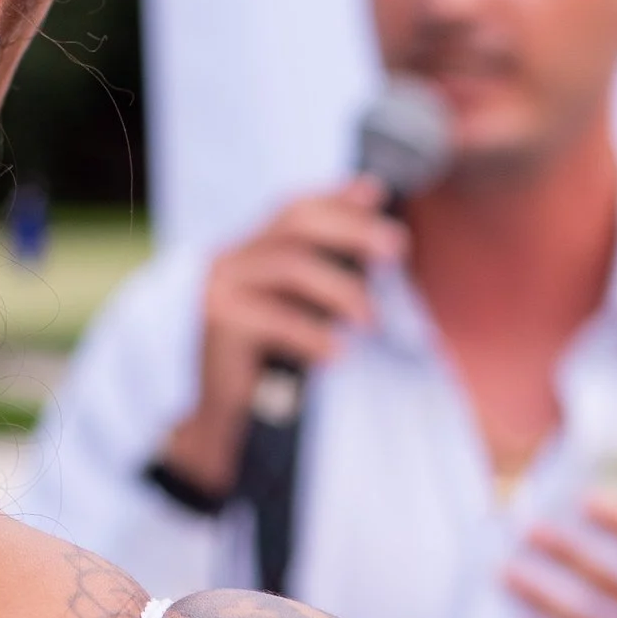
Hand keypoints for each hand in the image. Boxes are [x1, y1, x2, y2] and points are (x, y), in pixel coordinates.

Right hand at [154, 179, 408, 501]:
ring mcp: (221, 287)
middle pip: (297, 222)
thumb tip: (375, 242)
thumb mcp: (302, 315)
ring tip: (371, 320)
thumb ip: (327, 278)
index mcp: (251, 252)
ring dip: (342, 290)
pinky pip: (277, 318)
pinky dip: (314, 335)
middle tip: (397, 250)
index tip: (381, 195)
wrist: (224, 422)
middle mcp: (232, 259)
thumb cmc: (271, 369)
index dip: (337, 197)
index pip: (296, 208)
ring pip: (291, 266)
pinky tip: (336, 354)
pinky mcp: (219, 322)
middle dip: (353, 230)